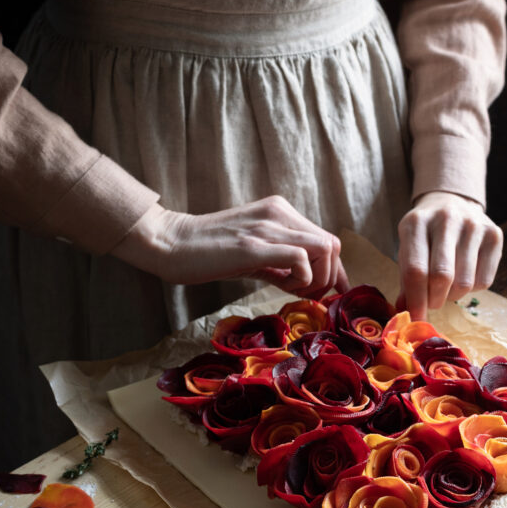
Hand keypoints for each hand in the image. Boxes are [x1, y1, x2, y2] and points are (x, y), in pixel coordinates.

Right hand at [112, 195, 348, 297]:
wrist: (171, 243)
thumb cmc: (209, 252)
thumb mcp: (253, 252)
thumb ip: (282, 261)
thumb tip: (310, 282)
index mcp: (280, 211)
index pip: (326, 238)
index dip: (335, 270)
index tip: (332, 292)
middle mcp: (279, 212)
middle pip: (332, 244)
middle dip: (328, 277)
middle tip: (307, 296)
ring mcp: (267, 226)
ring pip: (324, 248)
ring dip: (317, 279)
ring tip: (292, 290)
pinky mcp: (254, 245)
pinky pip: (300, 257)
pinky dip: (302, 278)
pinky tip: (281, 285)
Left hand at [397, 191, 502, 317]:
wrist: (452, 203)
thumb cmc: (426, 236)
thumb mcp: (408, 249)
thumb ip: (406, 281)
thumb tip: (406, 311)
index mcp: (416, 222)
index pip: (415, 270)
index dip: (416, 300)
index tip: (415, 319)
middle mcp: (446, 219)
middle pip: (442, 277)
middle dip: (435, 300)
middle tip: (432, 303)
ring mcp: (473, 224)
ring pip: (464, 283)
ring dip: (453, 296)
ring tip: (447, 287)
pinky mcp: (494, 234)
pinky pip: (484, 281)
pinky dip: (471, 289)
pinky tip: (464, 275)